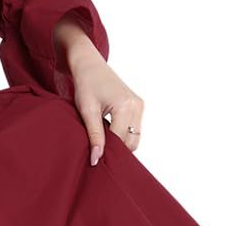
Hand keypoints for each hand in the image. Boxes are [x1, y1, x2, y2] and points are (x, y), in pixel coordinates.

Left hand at [64, 39, 143, 165]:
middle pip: (131, 142)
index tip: (94, 160)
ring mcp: (140, 106)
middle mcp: (137, 106)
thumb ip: (94, 136)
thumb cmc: (85, 85)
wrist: (89, 65)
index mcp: (126, 106)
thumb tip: (96, 159)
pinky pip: (134, 129)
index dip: (107, 152)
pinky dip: (122, 134)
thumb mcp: (87, 111)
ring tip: (101, 139)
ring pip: (134, 137)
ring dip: (119, 142)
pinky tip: (107, 132)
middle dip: (116, 149)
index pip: (120, 141)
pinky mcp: (138, 106)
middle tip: (97, 151)